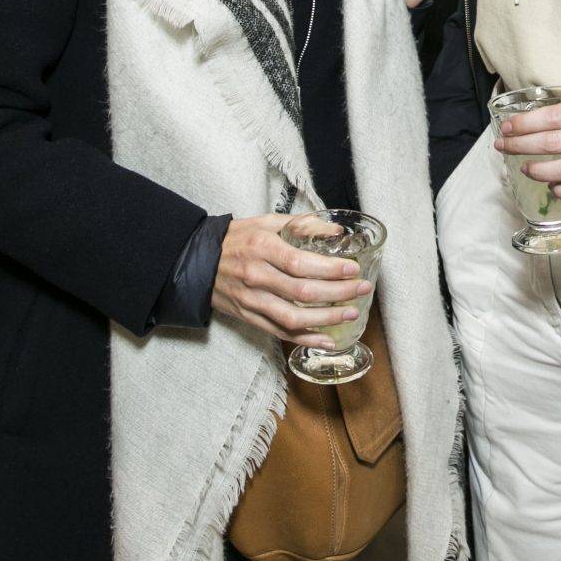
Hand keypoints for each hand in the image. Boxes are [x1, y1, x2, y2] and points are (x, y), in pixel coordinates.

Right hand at [211, 215, 372, 346]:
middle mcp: (256, 276)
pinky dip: (304, 339)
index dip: (330, 269)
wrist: (197, 261)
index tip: (354, 269)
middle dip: (338, 293)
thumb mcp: (266, 222)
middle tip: (363, 289)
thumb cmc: (237, 238)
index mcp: (262, 248)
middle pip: (302, 292)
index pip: (301, 263)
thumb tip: (336, 231)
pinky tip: (326, 339)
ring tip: (351, 314)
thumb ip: (301, 224)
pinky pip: (279, 332)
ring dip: (326, 319)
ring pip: (293, 317)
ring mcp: (251, 300)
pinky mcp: (248, 317)